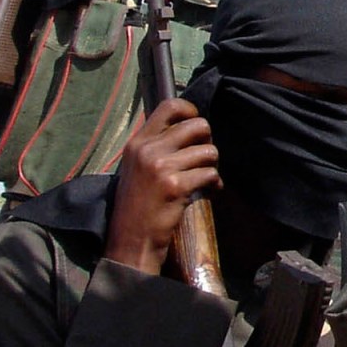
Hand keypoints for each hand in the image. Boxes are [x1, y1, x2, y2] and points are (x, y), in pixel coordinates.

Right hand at [104, 99, 219, 274]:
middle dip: (208, 141)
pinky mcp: (175, 186)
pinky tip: (208, 191)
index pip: (169, 106)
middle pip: (198, 125)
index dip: (191, 111)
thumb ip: (157, 146)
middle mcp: (148, 150)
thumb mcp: (137, 167)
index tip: (196, 127)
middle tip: (203, 158)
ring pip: (209, 151)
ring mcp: (161, 167)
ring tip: (204, 178)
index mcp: (137, 142)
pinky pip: (210, 174)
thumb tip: (190, 128)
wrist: (131, 240)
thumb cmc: (138, 204)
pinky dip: (215, 183)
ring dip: (212, 166)